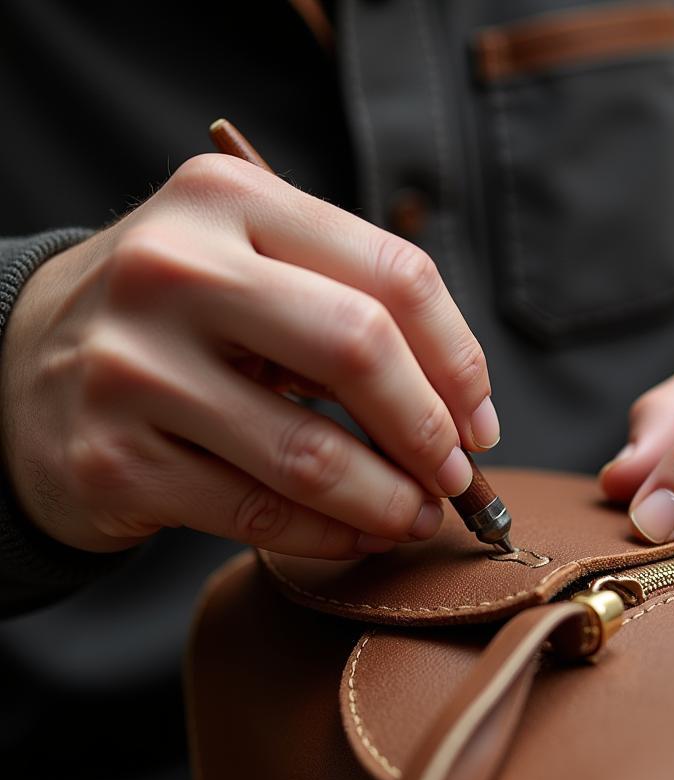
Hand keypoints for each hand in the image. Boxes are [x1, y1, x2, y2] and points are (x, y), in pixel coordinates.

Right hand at [0, 154, 499, 556]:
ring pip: (309, 453)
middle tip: (454, 475)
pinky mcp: (116, 459)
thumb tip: (463, 412)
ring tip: (417, 516)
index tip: (478, 420)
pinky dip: (329, 535)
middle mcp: (174, 270)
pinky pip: (257, 514)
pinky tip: (357, 535)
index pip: (393, 274)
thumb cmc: (176, 320)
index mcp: (230, 201)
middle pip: (358, 348)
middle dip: (430, 429)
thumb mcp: (250, 269)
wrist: (25, 365)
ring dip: (389, 500)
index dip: (459, 359)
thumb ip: (351, 308)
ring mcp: (135, 367)